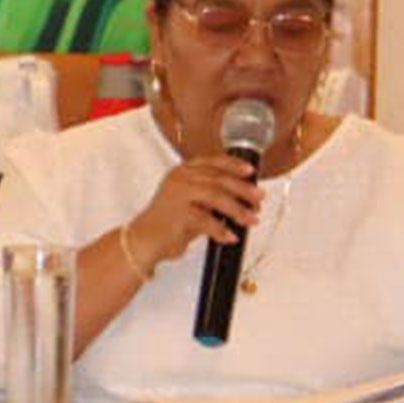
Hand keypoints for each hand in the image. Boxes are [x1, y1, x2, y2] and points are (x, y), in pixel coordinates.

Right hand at [122, 155, 265, 265]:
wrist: (144, 241)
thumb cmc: (168, 223)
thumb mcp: (191, 202)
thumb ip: (211, 195)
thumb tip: (243, 198)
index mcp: (183, 171)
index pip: (213, 162)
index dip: (234, 165)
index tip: (251, 172)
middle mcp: (180, 179)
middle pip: (219, 179)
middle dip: (243, 189)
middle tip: (259, 199)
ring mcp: (178, 194)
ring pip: (217, 197)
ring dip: (238, 210)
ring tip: (251, 220)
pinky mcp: (179, 214)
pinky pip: (207, 221)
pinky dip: (222, 230)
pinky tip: (231, 236)